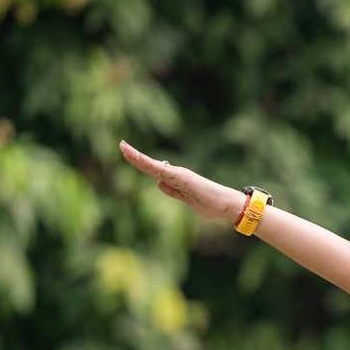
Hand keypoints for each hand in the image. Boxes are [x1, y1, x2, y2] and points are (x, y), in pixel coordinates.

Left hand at [118, 141, 248, 223]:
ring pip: (153, 166)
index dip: (140, 162)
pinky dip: (149, 164)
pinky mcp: (182, 178)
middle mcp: (176, 174)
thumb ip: (173, 192)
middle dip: (135, 156)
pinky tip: (139, 159)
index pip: (153, 170)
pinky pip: (162, 171)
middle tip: (121, 145)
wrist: (227, 205)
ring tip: (124, 147)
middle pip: (150, 165)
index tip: (127, 153)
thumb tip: (158, 183)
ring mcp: (179, 175)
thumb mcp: (187, 199)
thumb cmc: (211, 204)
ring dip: (138, 157)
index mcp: (176, 179)